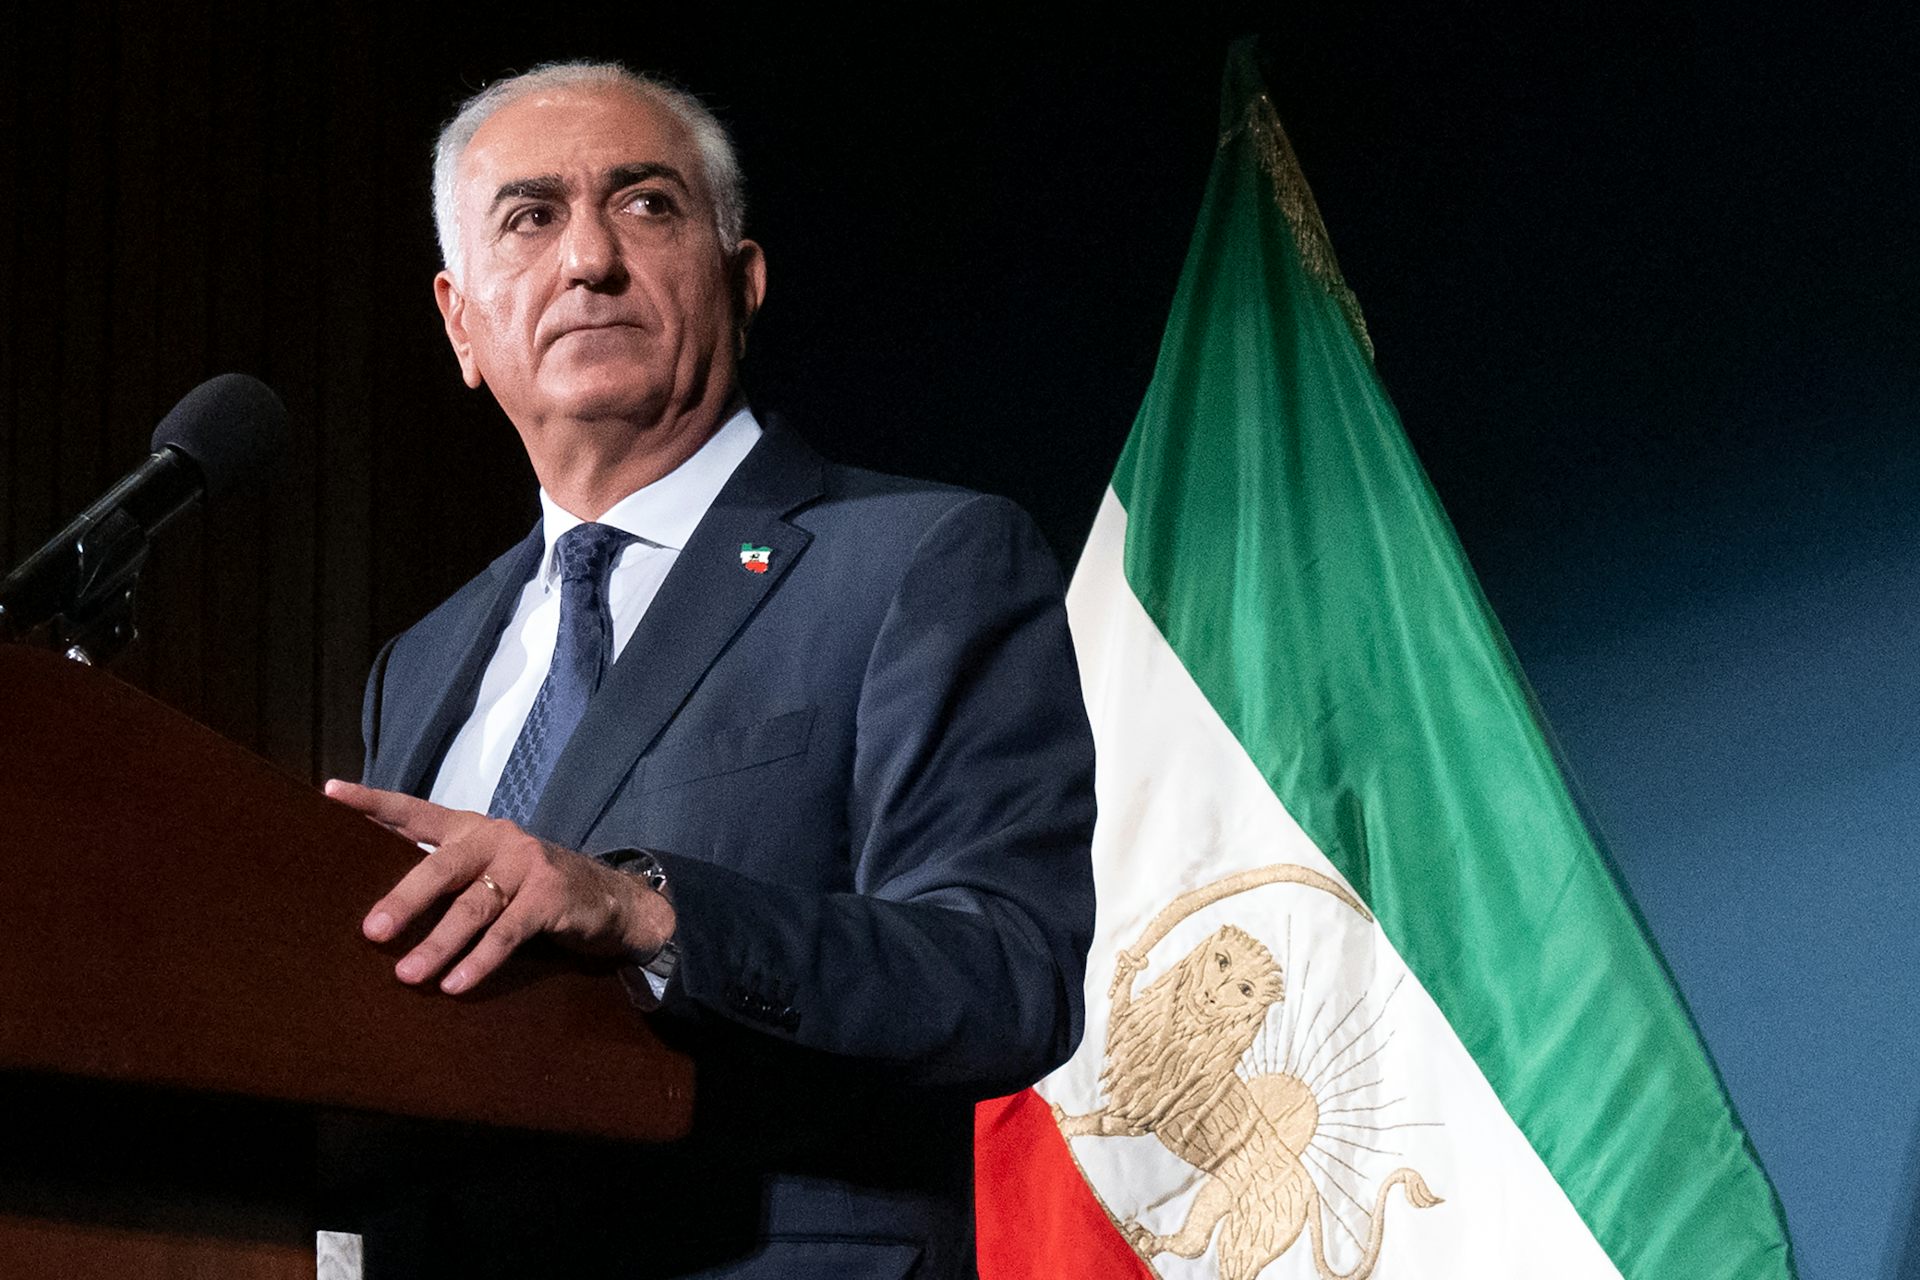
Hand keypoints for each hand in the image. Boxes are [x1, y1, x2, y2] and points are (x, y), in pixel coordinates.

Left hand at [324, 780, 675, 994]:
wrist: (609, 899)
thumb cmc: (531, 888)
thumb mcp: (489, 871)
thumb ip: (447, 877)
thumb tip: (379, 911)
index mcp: (471, 829)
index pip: (415, 812)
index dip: (374, 802)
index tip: (330, 792)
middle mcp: (496, 838)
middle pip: (441, 867)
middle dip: (405, 900)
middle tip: (371, 931)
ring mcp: (527, 864)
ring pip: (473, 907)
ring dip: (438, 944)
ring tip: (407, 974)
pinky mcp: (550, 895)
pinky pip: (507, 933)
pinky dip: (479, 960)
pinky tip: (455, 984)